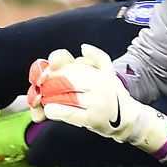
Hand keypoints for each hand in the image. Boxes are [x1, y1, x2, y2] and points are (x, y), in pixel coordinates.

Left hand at [27, 44, 166, 152]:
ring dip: (49, 96)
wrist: (128, 119)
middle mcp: (99, 86)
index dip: (56, 64)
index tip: (46, 70)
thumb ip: (97, 57)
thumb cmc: (114, 93)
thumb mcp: (109, 72)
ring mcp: (96, 103)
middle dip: (49, 82)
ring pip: (67, 95)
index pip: (73, 64)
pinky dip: (58, 111)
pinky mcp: (93, 119)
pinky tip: (49, 110)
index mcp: (99, 73)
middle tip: (39, 86)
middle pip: (67, 79)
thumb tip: (83, 47)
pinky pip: (72, 113)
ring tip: (40, 99)